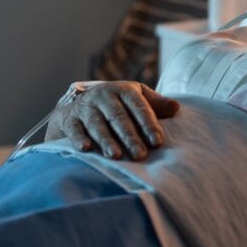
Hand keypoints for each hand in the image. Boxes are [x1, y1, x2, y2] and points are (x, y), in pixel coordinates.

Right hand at [44, 81, 179, 160]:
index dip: (149, 124)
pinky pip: (73, 129)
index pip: (139, 107)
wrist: (78, 103)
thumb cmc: (116, 104)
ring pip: (97, 124)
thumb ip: (156, 104)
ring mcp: (86, 107)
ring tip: (116, 156)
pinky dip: (78, 139)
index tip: (158, 141)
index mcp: (124, 90)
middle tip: (140, 155)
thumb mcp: (136, 98)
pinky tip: (85, 149)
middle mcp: (104, 96)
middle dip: (129, 137)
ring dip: (106, 140)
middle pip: (118, 117)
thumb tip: (177, 108)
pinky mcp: (69, 119)